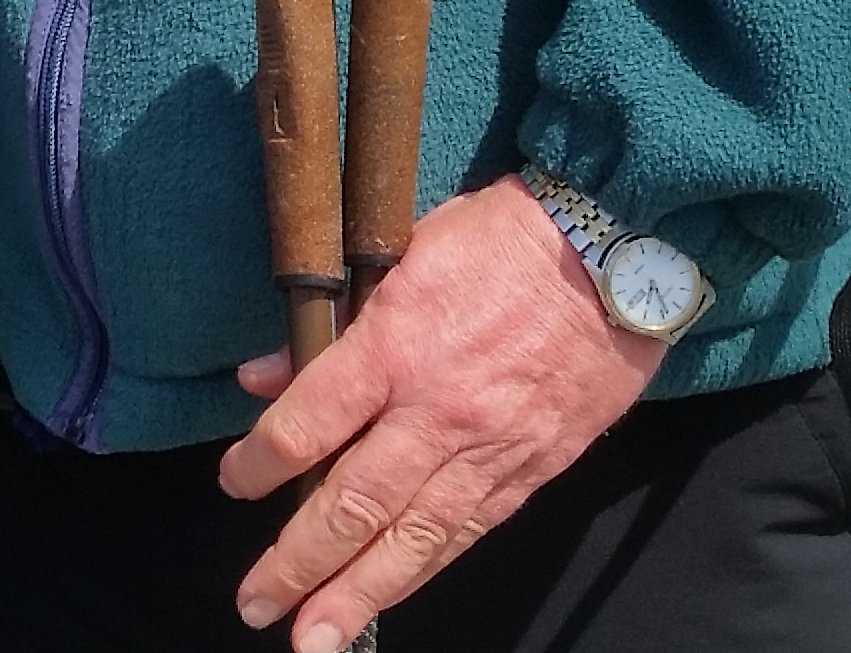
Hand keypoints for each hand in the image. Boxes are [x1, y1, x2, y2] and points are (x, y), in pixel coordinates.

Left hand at [215, 181, 663, 651]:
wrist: (617, 253)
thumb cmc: (504, 238)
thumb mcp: (402, 252)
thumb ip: (332, 325)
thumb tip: (264, 377)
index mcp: (397, 344)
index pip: (308, 425)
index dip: (259, 464)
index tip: (233, 482)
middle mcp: (438, 411)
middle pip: (353, 504)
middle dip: (298, 563)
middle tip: (257, 604)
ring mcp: (489, 448)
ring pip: (412, 539)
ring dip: (357, 594)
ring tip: (316, 640)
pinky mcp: (531, 470)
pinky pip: (466, 533)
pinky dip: (422, 570)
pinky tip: (389, 597)